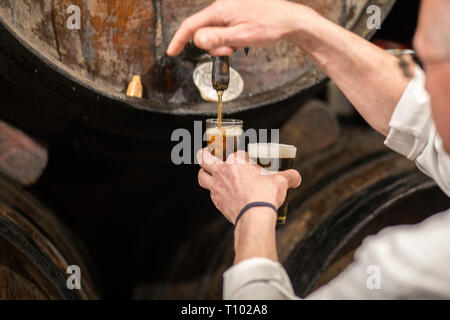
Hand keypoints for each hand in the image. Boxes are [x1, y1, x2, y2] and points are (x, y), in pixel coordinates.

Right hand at [167, 0, 314, 55]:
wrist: (290, 20)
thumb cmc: (270, 26)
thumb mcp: (242, 36)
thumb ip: (218, 38)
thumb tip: (197, 39)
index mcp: (220, 10)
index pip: (191, 25)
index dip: (179, 39)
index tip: (172, 51)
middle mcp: (222, 6)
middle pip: (204, 31)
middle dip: (213, 46)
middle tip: (231, 50)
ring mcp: (229, 9)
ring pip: (214, 32)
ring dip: (223, 43)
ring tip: (240, 43)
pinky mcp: (236, 13)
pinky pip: (224, 29)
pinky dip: (230, 38)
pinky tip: (242, 38)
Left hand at [197, 149, 300, 223]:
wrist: (254, 217)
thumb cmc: (265, 195)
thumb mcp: (281, 182)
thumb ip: (289, 177)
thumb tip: (296, 177)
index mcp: (236, 162)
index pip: (236, 153)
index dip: (242, 156)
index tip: (248, 161)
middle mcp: (223, 173)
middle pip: (204, 158)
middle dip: (205, 154)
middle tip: (209, 154)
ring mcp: (217, 188)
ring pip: (202, 177)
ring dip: (204, 174)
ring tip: (209, 173)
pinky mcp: (217, 203)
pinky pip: (211, 194)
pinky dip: (215, 192)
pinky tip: (223, 194)